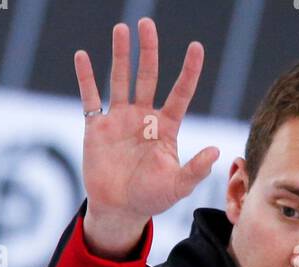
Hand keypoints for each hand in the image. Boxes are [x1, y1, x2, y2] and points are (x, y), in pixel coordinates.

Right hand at [75, 18, 218, 255]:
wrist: (120, 210)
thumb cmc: (152, 198)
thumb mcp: (178, 187)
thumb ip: (195, 170)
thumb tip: (216, 152)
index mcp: (166, 128)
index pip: (180, 94)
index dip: (189, 71)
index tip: (196, 47)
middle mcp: (144, 117)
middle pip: (148, 77)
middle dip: (148, 51)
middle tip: (147, 24)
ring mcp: (120, 119)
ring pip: (120, 79)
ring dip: (120, 55)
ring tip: (121, 29)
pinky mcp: (97, 127)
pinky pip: (90, 97)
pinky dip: (85, 77)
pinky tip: (83, 57)